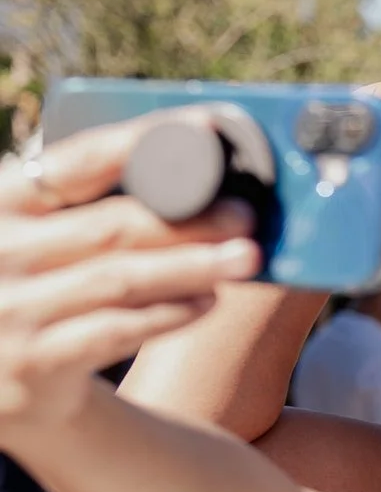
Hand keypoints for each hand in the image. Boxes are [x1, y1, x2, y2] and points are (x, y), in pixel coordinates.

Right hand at [0, 122, 260, 438]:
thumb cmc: (22, 291)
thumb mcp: (26, 239)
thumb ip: (75, 210)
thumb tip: (184, 175)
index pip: (75, 162)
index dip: (143, 141)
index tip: (208, 128)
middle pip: (109, 226)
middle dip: (186, 218)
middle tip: (245, 214)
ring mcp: (12, 310)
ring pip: (120, 278)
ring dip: (192, 266)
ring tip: (246, 257)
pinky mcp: (35, 363)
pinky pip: (117, 331)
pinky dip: (169, 313)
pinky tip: (209, 301)